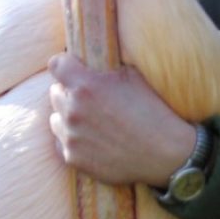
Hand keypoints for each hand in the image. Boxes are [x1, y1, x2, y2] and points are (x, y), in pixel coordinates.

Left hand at [48, 53, 195, 186]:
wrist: (164, 154)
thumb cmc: (152, 111)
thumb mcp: (132, 76)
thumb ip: (105, 69)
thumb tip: (92, 60)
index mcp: (85, 85)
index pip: (56, 65)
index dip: (65, 64)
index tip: (73, 68)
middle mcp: (73, 110)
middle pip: (55, 93)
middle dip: (69, 92)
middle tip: (90, 98)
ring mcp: (71, 137)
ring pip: (56, 119)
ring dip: (68, 117)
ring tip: (92, 121)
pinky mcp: (73, 158)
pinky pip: (62, 142)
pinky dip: (72, 139)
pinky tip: (92, 139)